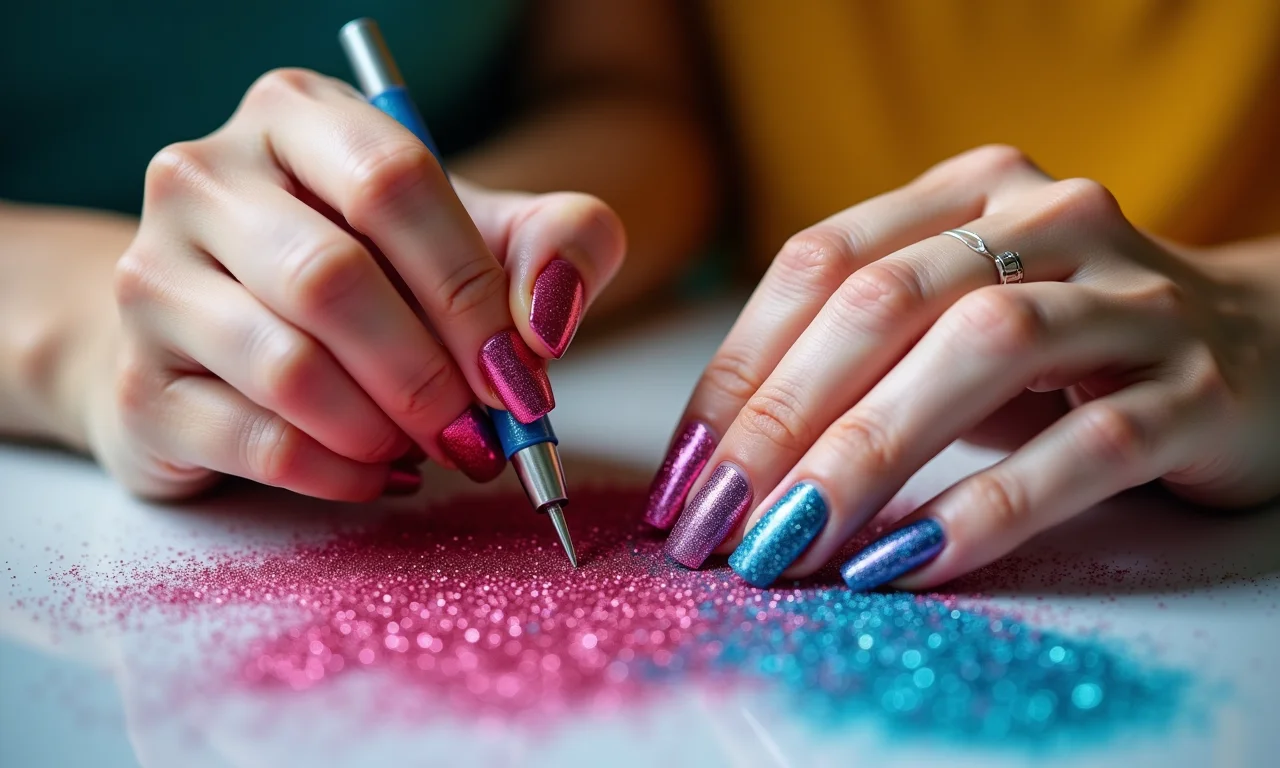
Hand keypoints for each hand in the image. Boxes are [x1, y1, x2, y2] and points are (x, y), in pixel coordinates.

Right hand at [86, 68, 623, 500]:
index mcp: (295, 115)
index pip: (394, 183)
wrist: (233, 343)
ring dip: (387, 429)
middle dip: (430, 376)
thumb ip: (556, 242)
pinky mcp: (138, 386)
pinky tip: (379, 471)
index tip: (517, 372)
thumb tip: (547, 318)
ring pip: (289, 369)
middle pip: (332, 279)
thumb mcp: (481, 236)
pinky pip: (258, 443)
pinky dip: (343, 474)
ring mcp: (151, 280)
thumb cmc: (378, 276)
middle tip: (480, 430)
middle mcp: (202, 179)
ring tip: (428, 445)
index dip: (470, 290)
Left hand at [647, 145, 1279, 589]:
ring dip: (865, 457)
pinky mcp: (1199, 391)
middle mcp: (1047, 223)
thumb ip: (862, 354)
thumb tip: (727, 458)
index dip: (737, 370)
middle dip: (780, 422)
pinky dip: (985, 509)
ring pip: (979, 354)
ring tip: (790, 544)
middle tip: (718, 523)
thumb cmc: (1072, 348)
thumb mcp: (957, 318)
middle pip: (882, 304)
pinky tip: (905, 562)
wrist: (1267, 349)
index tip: (686, 472)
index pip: (820, 263)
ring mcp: (1130, 301)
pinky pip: (1083, 450)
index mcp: (969, 194)